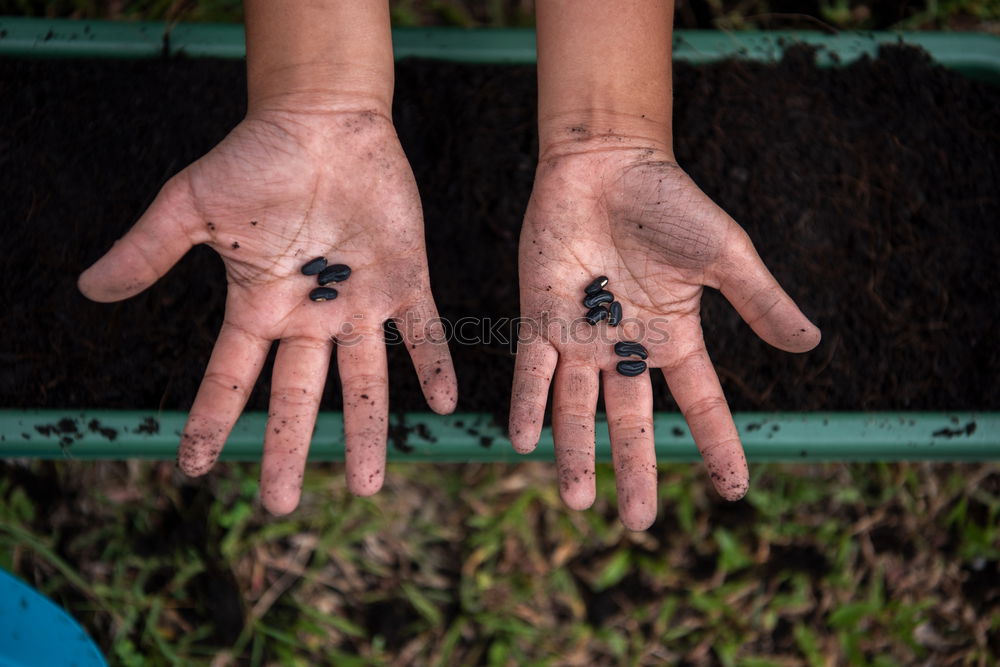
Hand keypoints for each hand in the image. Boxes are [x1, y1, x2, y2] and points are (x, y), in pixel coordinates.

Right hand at [78, 107, 456, 513]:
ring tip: (368, 486)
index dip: (213, 421)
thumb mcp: (192, 205)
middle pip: (299, 396)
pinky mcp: (405, 279)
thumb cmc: (257, 158)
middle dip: (291, 449)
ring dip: (367, 430)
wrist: (324, 122)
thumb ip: (150, 250)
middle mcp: (311, 314)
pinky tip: (443, 407)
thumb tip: (89, 289)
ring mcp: (360, 302)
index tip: (195, 468)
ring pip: (364, 379)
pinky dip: (433, 366)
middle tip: (282, 507)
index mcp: (260, 304)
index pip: (232, 377)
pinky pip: (423, 332)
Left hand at [509, 144, 819, 529]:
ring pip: (578, 407)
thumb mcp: (724, 254)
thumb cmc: (669, 202)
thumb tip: (810, 343)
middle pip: (633, 421)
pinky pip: (532, 370)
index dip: (718, 445)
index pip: (701, 403)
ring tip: (576, 501)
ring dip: (575, 452)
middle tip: (637, 523)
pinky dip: (528, 403)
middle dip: (636, 469)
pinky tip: (524, 442)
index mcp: (674, 336)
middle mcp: (626, 346)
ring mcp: (581, 336)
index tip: (735, 491)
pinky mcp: (540, 317)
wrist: (606, 162)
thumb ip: (759, 301)